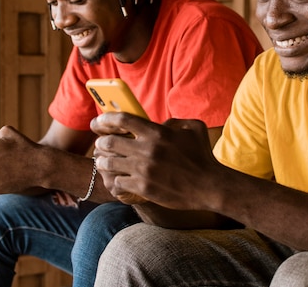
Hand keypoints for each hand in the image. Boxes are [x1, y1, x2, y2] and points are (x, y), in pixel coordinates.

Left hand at [91, 112, 220, 209]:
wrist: (210, 186)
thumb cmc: (202, 156)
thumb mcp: (193, 128)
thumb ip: (174, 121)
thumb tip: (159, 123)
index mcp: (158, 133)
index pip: (122, 120)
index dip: (105, 119)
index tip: (98, 122)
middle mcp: (147, 150)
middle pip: (109, 142)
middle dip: (100, 143)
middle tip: (100, 145)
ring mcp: (144, 170)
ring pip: (108, 164)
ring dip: (103, 162)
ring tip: (104, 163)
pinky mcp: (143, 188)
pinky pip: (117, 182)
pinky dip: (115, 181)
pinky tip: (118, 180)